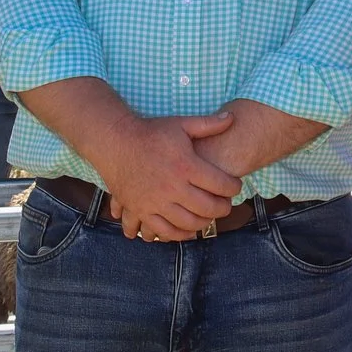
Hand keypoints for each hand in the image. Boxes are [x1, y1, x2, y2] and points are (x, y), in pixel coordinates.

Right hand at [99, 111, 240, 241]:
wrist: (115, 142)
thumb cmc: (151, 132)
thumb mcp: (181, 124)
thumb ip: (208, 124)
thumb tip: (233, 117)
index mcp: (185, 165)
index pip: (220, 184)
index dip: (233, 188)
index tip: (236, 187)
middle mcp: (172, 186)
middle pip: (208, 207)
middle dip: (223, 208)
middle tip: (226, 205)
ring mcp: (156, 201)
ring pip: (188, 223)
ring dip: (204, 223)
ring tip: (209, 217)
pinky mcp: (142, 210)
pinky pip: (164, 231)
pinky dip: (179, 235)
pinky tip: (188, 231)